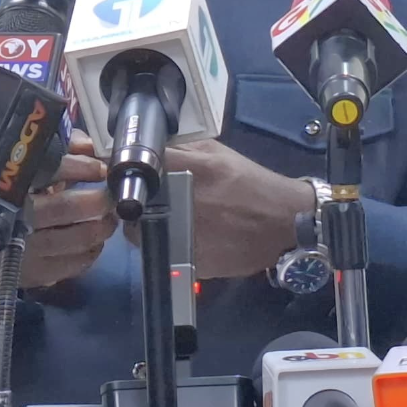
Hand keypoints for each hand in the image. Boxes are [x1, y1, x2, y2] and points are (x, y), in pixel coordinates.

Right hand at [10, 130, 115, 289]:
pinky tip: (94, 243)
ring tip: (108, 220)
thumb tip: (88, 146)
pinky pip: (74, 264)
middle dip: (97, 201)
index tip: (101, 169)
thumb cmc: (15, 201)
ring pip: (75, 239)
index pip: (50, 171)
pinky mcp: (36, 273)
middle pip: (65, 207)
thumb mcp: (34, 169)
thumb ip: (63, 151)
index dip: (80, 168)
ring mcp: (28, 248)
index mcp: (17, 185)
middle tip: (110, 198)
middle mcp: (19, 216)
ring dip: (99, 228)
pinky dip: (91, 253)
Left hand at [125, 139, 314, 279]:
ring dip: (141, 224)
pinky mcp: (189, 261)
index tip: (121, 170)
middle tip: (139, 198)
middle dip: (131, 199)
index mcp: (193, 170)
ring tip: (156, 219)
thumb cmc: (251, 183)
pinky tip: (174, 236)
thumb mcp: (218, 154)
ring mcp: (186, 234)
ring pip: (139, 232)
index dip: (124, 167)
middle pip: (132, 202)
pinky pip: (158, 252)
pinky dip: (160, 244)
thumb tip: (147, 146)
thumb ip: (183, 148)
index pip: (138, 164)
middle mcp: (185, 202)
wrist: (285, 223)